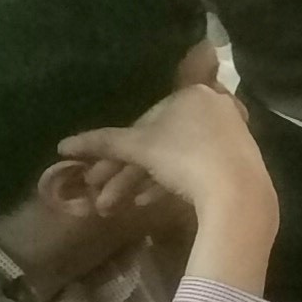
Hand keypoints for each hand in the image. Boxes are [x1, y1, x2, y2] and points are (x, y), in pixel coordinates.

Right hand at [57, 84, 278, 292]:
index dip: (115, 150)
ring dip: (139, 182)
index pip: (142, 121)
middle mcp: (213, 107)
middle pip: (156, 142)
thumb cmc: (185, 158)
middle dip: (123, 171)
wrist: (238, 192)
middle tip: (98, 196)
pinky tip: (145, 204)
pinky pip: (195, 167)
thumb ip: (101, 143)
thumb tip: (63, 145)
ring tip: (113, 207)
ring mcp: (227, 134)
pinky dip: (168, 184)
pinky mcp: (235, 160)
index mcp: (192, 94)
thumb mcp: (138, 148)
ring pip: (172, 157)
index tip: (96, 173)